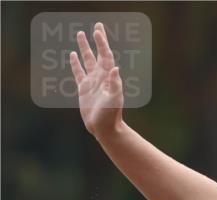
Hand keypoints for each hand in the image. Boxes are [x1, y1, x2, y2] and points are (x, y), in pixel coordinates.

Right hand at [69, 22, 123, 137]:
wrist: (104, 128)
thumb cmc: (111, 115)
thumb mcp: (114, 99)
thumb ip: (115, 83)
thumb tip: (115, 68)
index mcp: (109, 77)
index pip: (106, 56)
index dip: (102, 43)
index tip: (97, 31)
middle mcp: (101, 77)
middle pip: (98, 54)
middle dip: (97, 40)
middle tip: (96, 25)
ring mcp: (92, 82)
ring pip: (87, 60)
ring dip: (84, 47)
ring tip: (80, 34)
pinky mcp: (84, 89)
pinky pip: (78, 72)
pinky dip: (75, 63)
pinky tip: (72, 55)